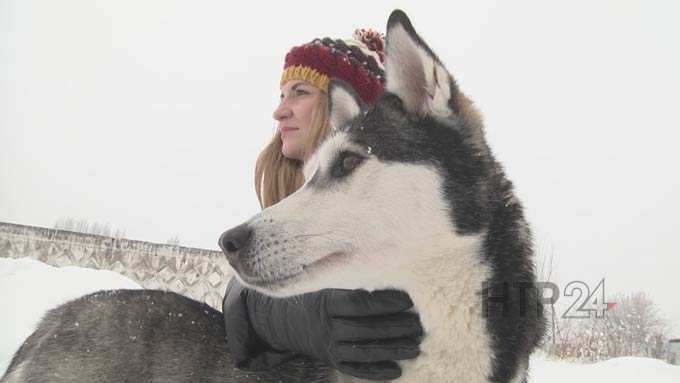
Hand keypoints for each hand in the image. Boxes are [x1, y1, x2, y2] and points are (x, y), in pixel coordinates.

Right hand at [223, 278, 422, 380]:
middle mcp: (327, 326)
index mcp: (326, 301)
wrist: (285, 321)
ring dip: (392, 350)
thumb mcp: (324, 281)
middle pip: (366, 328)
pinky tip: (396, 370)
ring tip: (415, 346)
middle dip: (395, 327)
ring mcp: (329, 346)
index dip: (384, 302)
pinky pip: (356, 369)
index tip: (407, 299)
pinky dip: (376, 371)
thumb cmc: (315, 294)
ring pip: (364, 351)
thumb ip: (347, 274)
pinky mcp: (332, 361)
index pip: (359, 303)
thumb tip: (382, 253)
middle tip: (419, 324)